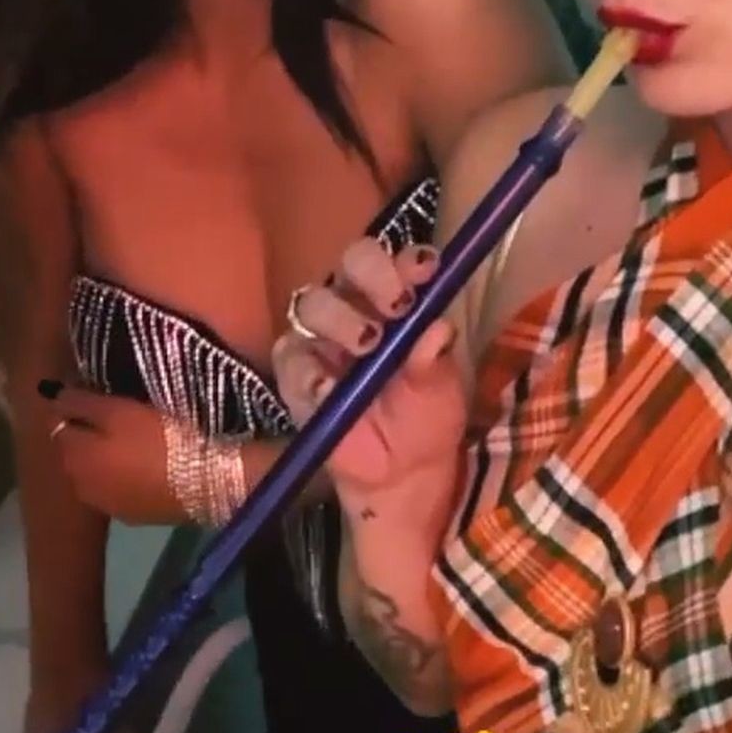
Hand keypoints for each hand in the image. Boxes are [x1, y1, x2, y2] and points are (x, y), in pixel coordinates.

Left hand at [44, 386, 173, 521]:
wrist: (198, 484)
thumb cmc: (155, 439)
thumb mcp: (117, 411)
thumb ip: (80, 403)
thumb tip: (53, 397)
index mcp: (72, 453)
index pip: (57, 423)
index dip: (74, 406)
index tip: (97, 394)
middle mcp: (78, 482)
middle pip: (75, 450)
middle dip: (88, 434)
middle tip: (119, 417)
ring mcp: (103, 504)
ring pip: (94, 472)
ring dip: (104, 459)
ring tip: (133, 444)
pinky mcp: (128, 516)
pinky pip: (115, 489)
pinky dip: (122, 478)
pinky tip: (143, 470)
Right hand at [273, 241, 466, 522]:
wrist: (400, 471)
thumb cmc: (424, 417)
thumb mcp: (439, 392)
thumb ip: (434, 361)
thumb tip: (438, 330)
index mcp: (397, 299)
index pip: (397, 261)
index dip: (408, 260)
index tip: (426, 272)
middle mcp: (356, 305)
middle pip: (350, 264)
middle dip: (374, 277)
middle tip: (397, 306)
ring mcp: (321, 337)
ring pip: (313, 304)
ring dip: (340, 319)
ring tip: (367, 346)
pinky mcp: (295, 375)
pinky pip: (292, 360)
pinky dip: (310, 371)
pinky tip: (329, 388)